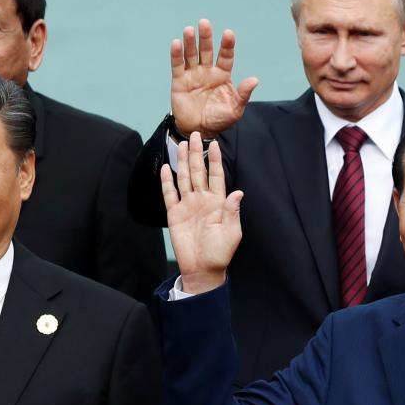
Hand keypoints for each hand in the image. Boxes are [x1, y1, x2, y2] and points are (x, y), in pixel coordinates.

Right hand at [161, 133, 243, 292]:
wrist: (201, 269)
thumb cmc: (219, 253)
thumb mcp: (231, 233)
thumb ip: (232, 212)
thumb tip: (238, 193)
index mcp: (218, 203)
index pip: (216, 176)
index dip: (215, 160)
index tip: (215, 143)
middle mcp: (202, 200)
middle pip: (198, 172)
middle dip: (197, 153)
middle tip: (194, 135)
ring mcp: (188, 205)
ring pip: (184, 178)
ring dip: (183, 162)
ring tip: (181, 145)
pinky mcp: (174, 214)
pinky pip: (169, 194)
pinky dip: (167, 181)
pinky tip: (166, 168)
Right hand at [170, 19, 257, 138]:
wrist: (198, 130)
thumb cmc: (219, 119)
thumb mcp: (235, 109)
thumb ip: (243, 94)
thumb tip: (255, 79)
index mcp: (223, 75)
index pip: (226, 56)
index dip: (227, 45)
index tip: (228, 33)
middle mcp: (208, 71)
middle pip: (207, 50)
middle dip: (206, 37)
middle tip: (204, 23)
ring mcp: (193, 74)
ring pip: (191, 54)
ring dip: (190, 42)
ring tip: (189, 30)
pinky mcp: (179, 80)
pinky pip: (178, 65)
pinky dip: (176, 54)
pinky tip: (176, 44)